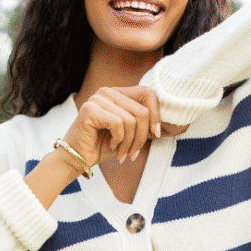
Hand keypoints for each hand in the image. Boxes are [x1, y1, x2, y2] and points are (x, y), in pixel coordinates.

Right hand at [63, 86, 188, 168]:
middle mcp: (107, 91)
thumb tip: (174, 125)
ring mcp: (98, 98)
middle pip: (142, 110)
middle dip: (142, 137)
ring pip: (132, 120)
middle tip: (133, 153)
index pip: (147, 93)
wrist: (76, 159)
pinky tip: (110, 146)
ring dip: (130, 143)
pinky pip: (119, 124)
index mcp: (118, 93)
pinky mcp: (90, 109)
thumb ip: (146, 124)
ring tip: (121, 153)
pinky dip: (118, 140)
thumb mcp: (130, 133)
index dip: (156, 115)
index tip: (156, 134)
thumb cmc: (103, 146)